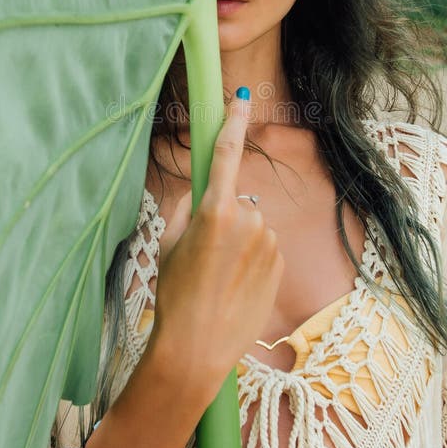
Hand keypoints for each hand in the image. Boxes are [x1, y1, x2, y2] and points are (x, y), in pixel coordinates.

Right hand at [149, 90, 283, 396]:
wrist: (197, 348)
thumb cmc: (174, 294)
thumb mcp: (167, 244)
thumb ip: (185, 208)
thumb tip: (201, 193)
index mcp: (216, 210)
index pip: (226, 154)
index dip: (233, 122)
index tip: (240, 99)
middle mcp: (250, 220)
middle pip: (237, 201)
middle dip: (223, 217)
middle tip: (203, 254)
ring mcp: (269, 242)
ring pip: (252, 227)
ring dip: (239, 241)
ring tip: (219, 277)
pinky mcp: (280, 263)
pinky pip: (264, 248)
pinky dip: (252, 260)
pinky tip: (235, 286)